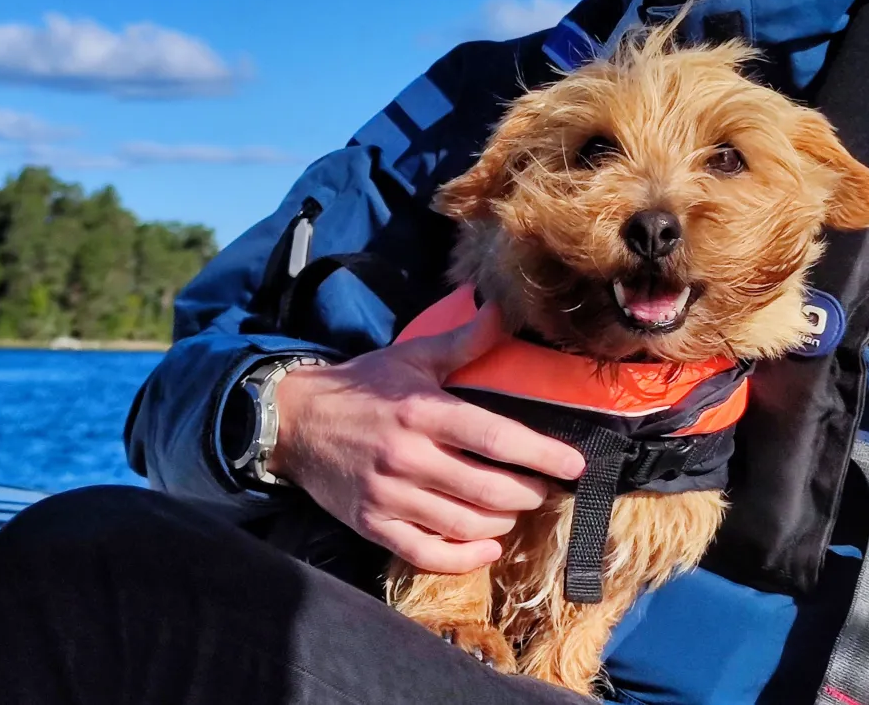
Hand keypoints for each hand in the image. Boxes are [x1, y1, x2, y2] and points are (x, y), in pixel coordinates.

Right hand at [269, 302, 584, 573]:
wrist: (293, 421)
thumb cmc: (360, 386)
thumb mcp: (410, 357)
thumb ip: (462, 342)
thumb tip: (503, 311)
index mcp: (423, 411)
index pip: (497, 438)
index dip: (543, 455)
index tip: (575, 466)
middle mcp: (408, 456)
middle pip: (490, 489)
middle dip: (530, 493)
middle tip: (544, 488)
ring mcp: (389, 495)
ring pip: (465, 524)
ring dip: (503, 522)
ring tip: (514, 509)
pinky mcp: (372, 523)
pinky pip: (427, 554)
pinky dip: (464, 558)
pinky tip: (485, 547)